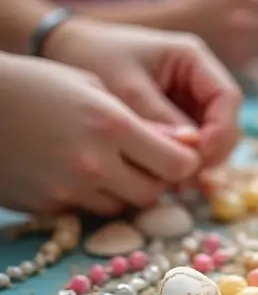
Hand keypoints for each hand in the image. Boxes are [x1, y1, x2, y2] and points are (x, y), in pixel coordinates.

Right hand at [0, 56, 198, 215]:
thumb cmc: (36, 84)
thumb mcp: (92, 86)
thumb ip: (138, 119)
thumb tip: (182, 146)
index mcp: (112, 124)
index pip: (177, 164)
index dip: (183, 161)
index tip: (178, 152)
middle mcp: (94, 162)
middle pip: (153, 193)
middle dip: (156, 180)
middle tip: (145, 162)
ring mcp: (69, 189)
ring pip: (123, 207)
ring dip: (124, 191)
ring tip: (107, 164)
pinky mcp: (48, 207)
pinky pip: (88, 210)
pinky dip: (92, 198)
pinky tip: (76, 173)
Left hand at [48, 20, 240, 167]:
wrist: (65, 51)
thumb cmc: (94, 59)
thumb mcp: (128, 91)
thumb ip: (161, 121)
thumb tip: (188, 159)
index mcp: (193, 57)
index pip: (228, 98)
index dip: (222, 131)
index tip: (200, 156)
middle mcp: (197, 78)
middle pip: (225, 121)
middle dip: (211, 151)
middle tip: (186, 178)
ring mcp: (188, 98)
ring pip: (210, 137)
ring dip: (198, 161)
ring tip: (174, 183)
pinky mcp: (175, 116)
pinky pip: (190, 143)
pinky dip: (182, 161)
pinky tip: (165, 178)